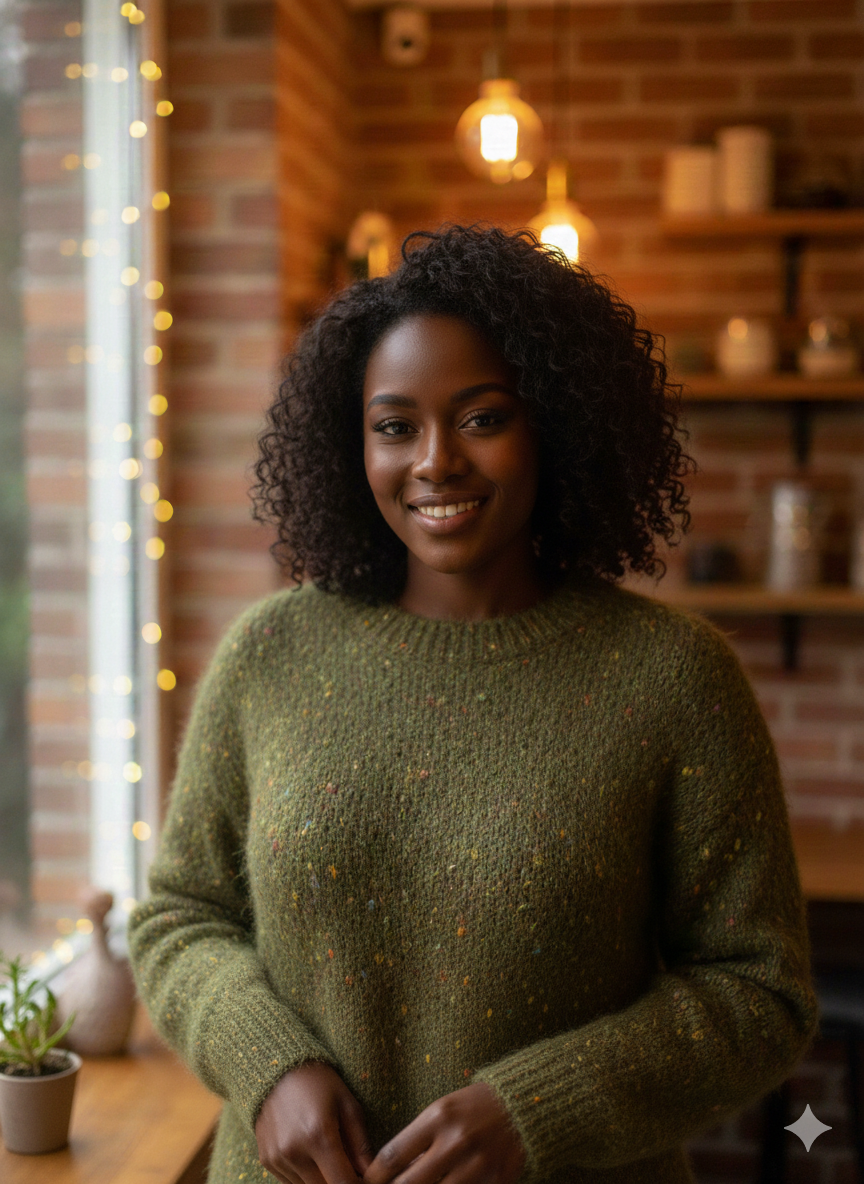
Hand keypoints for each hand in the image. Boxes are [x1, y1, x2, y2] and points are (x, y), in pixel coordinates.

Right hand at [255, 1060, 374, 1183]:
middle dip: (340, 1182)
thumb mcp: (348, 1105)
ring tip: (330, 1159)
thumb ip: (361, 1145)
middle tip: (349, 1169)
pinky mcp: (266, 1160)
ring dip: (322, 1180)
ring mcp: (277, 1157)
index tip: (364, 1179)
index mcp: (319, 1135)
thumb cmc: (320, 1083)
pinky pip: (291, 1183)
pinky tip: (312, 1156)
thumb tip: (372, 1176)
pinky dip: (305, 1177)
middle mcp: (294, 1151)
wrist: (279, 1068)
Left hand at [362, 1082, 526, 1183]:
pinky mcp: (496, 1182)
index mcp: (438, 1118)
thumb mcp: (442, 1111)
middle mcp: (456, 1142)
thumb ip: (419, 1142)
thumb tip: (393, 1175)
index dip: (374, 1177)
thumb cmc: (473, 1107)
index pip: (392, 1156)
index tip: (368, 1183)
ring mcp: (477, 1166)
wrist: (521, 1106)